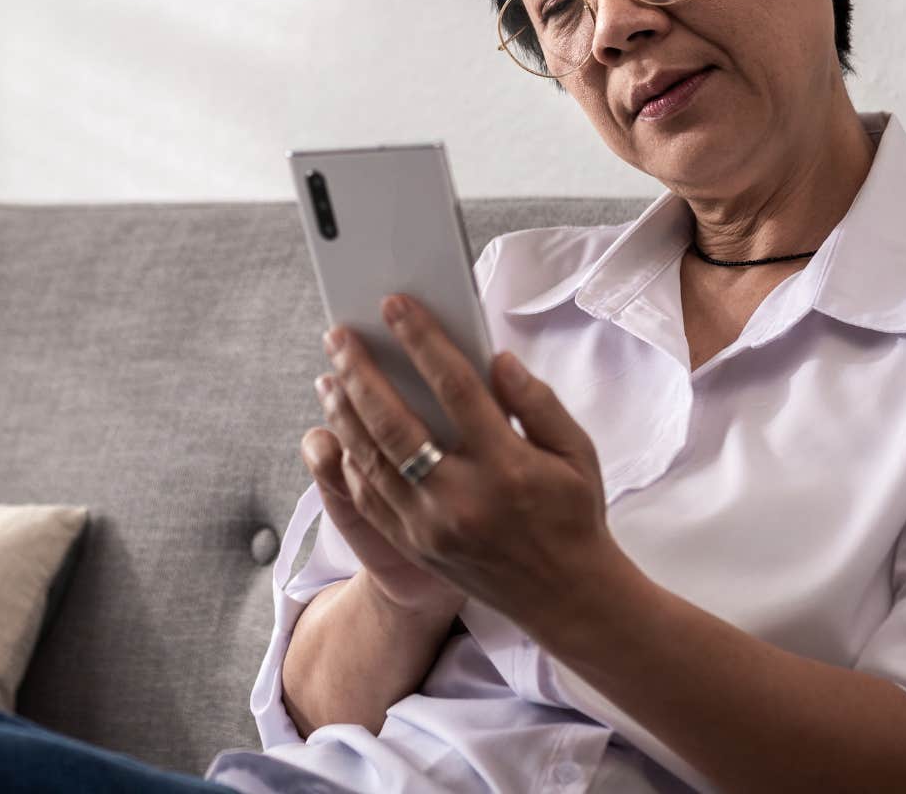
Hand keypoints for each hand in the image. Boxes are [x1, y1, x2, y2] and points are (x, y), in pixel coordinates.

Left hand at [312, 295, 618, 631]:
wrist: (566, 598)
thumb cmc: (573, 514)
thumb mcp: (577, 452)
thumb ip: (538, 402)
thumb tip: (495, 360)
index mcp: (508, 466)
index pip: (456, 388)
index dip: (422, 341)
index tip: (395, 306)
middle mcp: (462, 498)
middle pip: (394, 424)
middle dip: (359, 373)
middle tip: (338, 337)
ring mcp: (431, 527)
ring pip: (371, 460)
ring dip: (344, 414)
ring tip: (328, 377)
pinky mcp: (414, 547)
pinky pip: (369, 498)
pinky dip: (350, 461)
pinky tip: (340, 431)